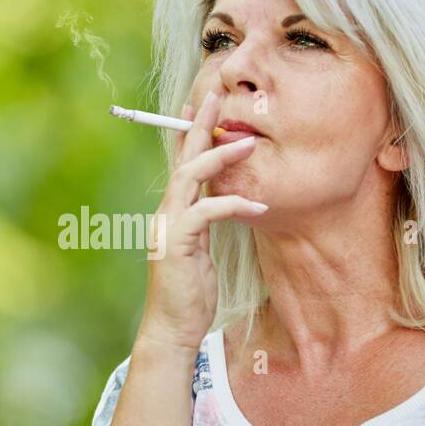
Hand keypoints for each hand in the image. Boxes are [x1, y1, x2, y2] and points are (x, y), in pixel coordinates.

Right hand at [136, 91, 266, 354]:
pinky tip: (258, 204)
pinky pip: (206, 213)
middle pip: (181, 158)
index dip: (188, 132)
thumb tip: (224, 203)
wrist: (172, 328)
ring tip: (249, 142)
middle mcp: (166, 213)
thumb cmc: (189, 293)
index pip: (179, 163)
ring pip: (189, 177)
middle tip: (216, 97)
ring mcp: (169, 227)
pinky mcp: (177, 244)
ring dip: (219, 157)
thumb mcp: (200, 251)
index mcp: (172, 212)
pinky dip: (232, 204)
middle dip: (199, 126)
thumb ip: (206, 224)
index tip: (199, 104)